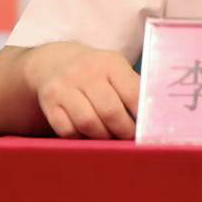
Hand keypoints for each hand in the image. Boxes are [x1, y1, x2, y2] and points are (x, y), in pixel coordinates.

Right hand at [24, 42, 139, 139]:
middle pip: (110, 112)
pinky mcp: (49, 101)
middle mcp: (86, 72)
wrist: (55, 62)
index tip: (147, 131)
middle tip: (129, 140)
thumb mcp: (116, 70)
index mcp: (111, 63)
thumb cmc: (96, 72)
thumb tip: (152, 121)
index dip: (142, 117)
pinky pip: (67, 130)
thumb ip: (133, 89)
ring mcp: (65, 86)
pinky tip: (87, 136)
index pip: (133, 94)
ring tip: (110, 139)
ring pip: (88, 123)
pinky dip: (80, 138)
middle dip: (123, 132)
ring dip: (102, 137)